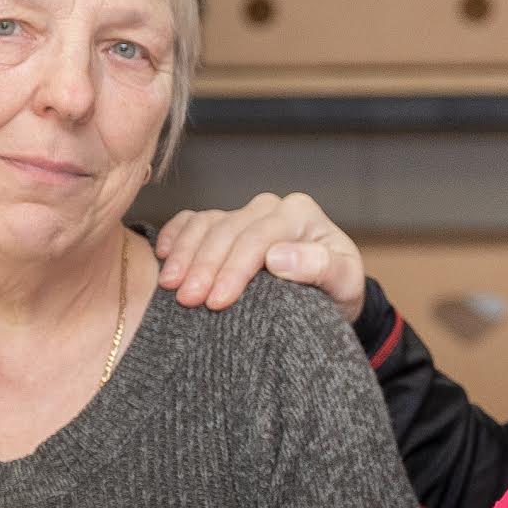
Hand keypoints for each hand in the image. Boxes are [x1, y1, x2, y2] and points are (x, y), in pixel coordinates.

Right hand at [154, 192, 364, 318]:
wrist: (331, 293)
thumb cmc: (340, 289)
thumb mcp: (345, 282)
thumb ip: (321, 267)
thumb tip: (278, 258)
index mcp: (300, 213)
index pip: (259, 237)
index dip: (235, 268)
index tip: (217, 301)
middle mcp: (270, 207)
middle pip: (228, 231)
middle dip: (205, 266)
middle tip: (187, 300)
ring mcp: (245, 213)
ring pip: (206, 224)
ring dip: (184, 254)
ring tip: (170, 285)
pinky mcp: (226, 223)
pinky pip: (193, 221)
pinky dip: (176, 235)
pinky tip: (163, 256)